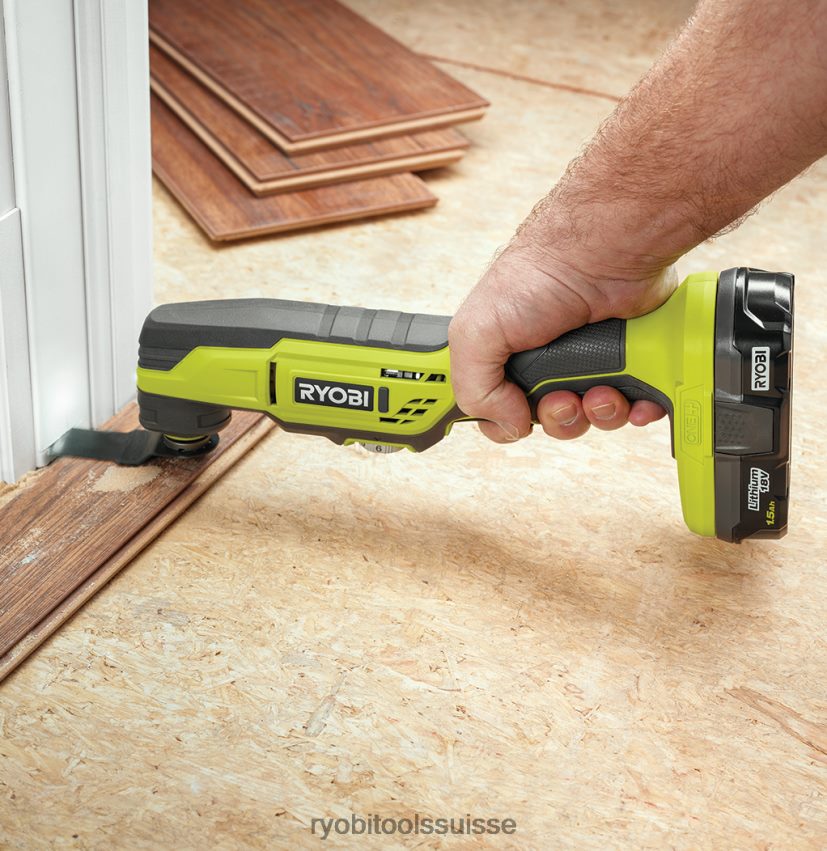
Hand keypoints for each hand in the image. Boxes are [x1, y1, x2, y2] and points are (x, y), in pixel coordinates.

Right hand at [448, 240, 675, 442]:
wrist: (604, 251)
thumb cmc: (536, 276)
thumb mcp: (476, 331)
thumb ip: (473, 387)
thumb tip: (509, 425)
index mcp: (508, 356)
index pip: (500, 410)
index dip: (507, 421)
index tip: (517, 418)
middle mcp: (548, 362)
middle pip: (551, 421)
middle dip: (560, 419)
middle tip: (565, 398)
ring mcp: (592, 362)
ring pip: (596, 417)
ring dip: (600, 414)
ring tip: (603, 389)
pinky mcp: (633, 359)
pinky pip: (638, 404)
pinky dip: (639, 408)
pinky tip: (636, 396)